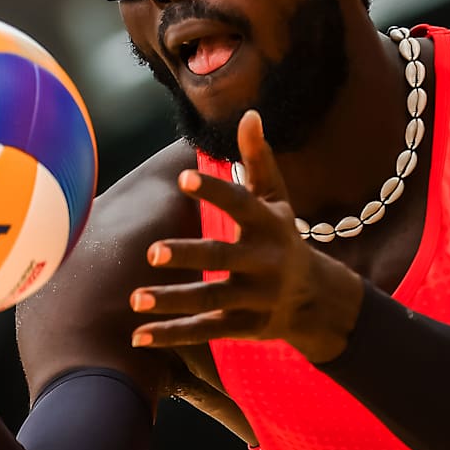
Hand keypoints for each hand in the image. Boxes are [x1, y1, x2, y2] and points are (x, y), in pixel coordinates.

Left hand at [129, 110, 362, 362]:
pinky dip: (172, 336)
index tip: (183, 176)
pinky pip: (204, 332)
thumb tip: (249, 113)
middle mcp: (264, 263)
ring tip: (134, 299)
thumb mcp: (276, 198)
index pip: (240, 204)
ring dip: (173, 302)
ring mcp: (255, 298)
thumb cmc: (282, 236)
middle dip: (190, 255)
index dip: (213, 190)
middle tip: (152, 252)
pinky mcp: (243, 327)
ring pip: (210, 300)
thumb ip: (258, 159)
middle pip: (224, 258)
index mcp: (269, 224)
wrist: (315, 299)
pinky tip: (138, 336)